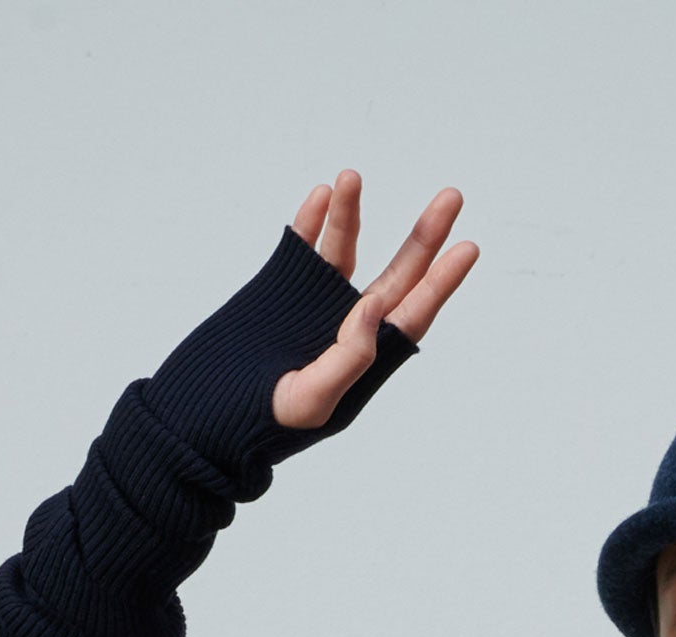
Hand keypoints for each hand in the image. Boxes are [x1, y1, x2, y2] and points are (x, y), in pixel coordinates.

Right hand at [274, 170, 478, 430]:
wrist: (208, 411)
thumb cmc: (263, 421)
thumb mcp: (311, 400)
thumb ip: (348, 358)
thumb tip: (376, 306)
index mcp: (366, 360)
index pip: (413, 314)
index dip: (441, 282)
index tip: (467, 247)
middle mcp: (349, 326)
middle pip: (398, 275)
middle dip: (424, 237)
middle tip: (452, 196)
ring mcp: (316, 303)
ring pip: (346, 250)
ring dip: (350, 214)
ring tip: (350, 176)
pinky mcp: (283, 286)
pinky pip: (304, 246)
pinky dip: (312, 221)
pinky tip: (322, 193)